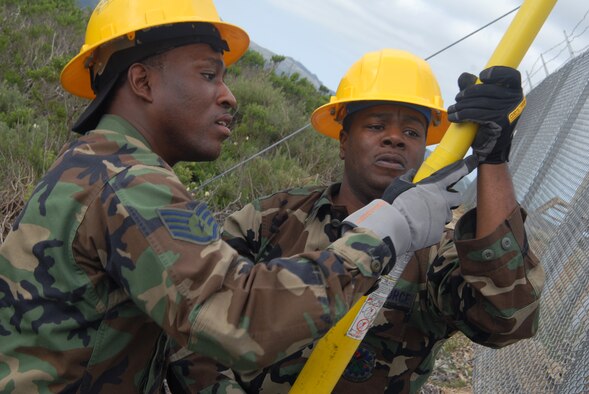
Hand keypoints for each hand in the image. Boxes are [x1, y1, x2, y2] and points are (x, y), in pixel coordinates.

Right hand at [343, 156, 476, 255]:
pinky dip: (429, 227)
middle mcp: (443, 201)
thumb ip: (408, 178)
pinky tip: (417, 227)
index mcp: (435, 186)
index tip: (475, 160)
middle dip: (451, 198)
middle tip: (438, 200)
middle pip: (457, 197)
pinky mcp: (438, 232)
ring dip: (439, 214)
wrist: (393, 226)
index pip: (455, 173)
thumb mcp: (399, 184)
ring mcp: (442, 217)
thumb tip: (413, 173)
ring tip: (422, 216)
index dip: (466, 165)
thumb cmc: (395, 203)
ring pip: (446, 215)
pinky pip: (436, 228)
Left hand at [447, 66, 525, 163]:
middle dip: (467, 93)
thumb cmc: (487, 121)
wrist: (491, 146)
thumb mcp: (483, 102)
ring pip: (479, 102)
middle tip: (457, 99)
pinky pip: (477, 114)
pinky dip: (462, 115)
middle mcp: (516, 100)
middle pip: (487, 89)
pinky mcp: (500, 122)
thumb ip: (474, 87)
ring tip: (452, 110)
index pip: (511, 75)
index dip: (496, 73)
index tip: (481, 76)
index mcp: (514, 91)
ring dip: (461, 106)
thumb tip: (464, 76)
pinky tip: (454, 117)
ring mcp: (509, 111)